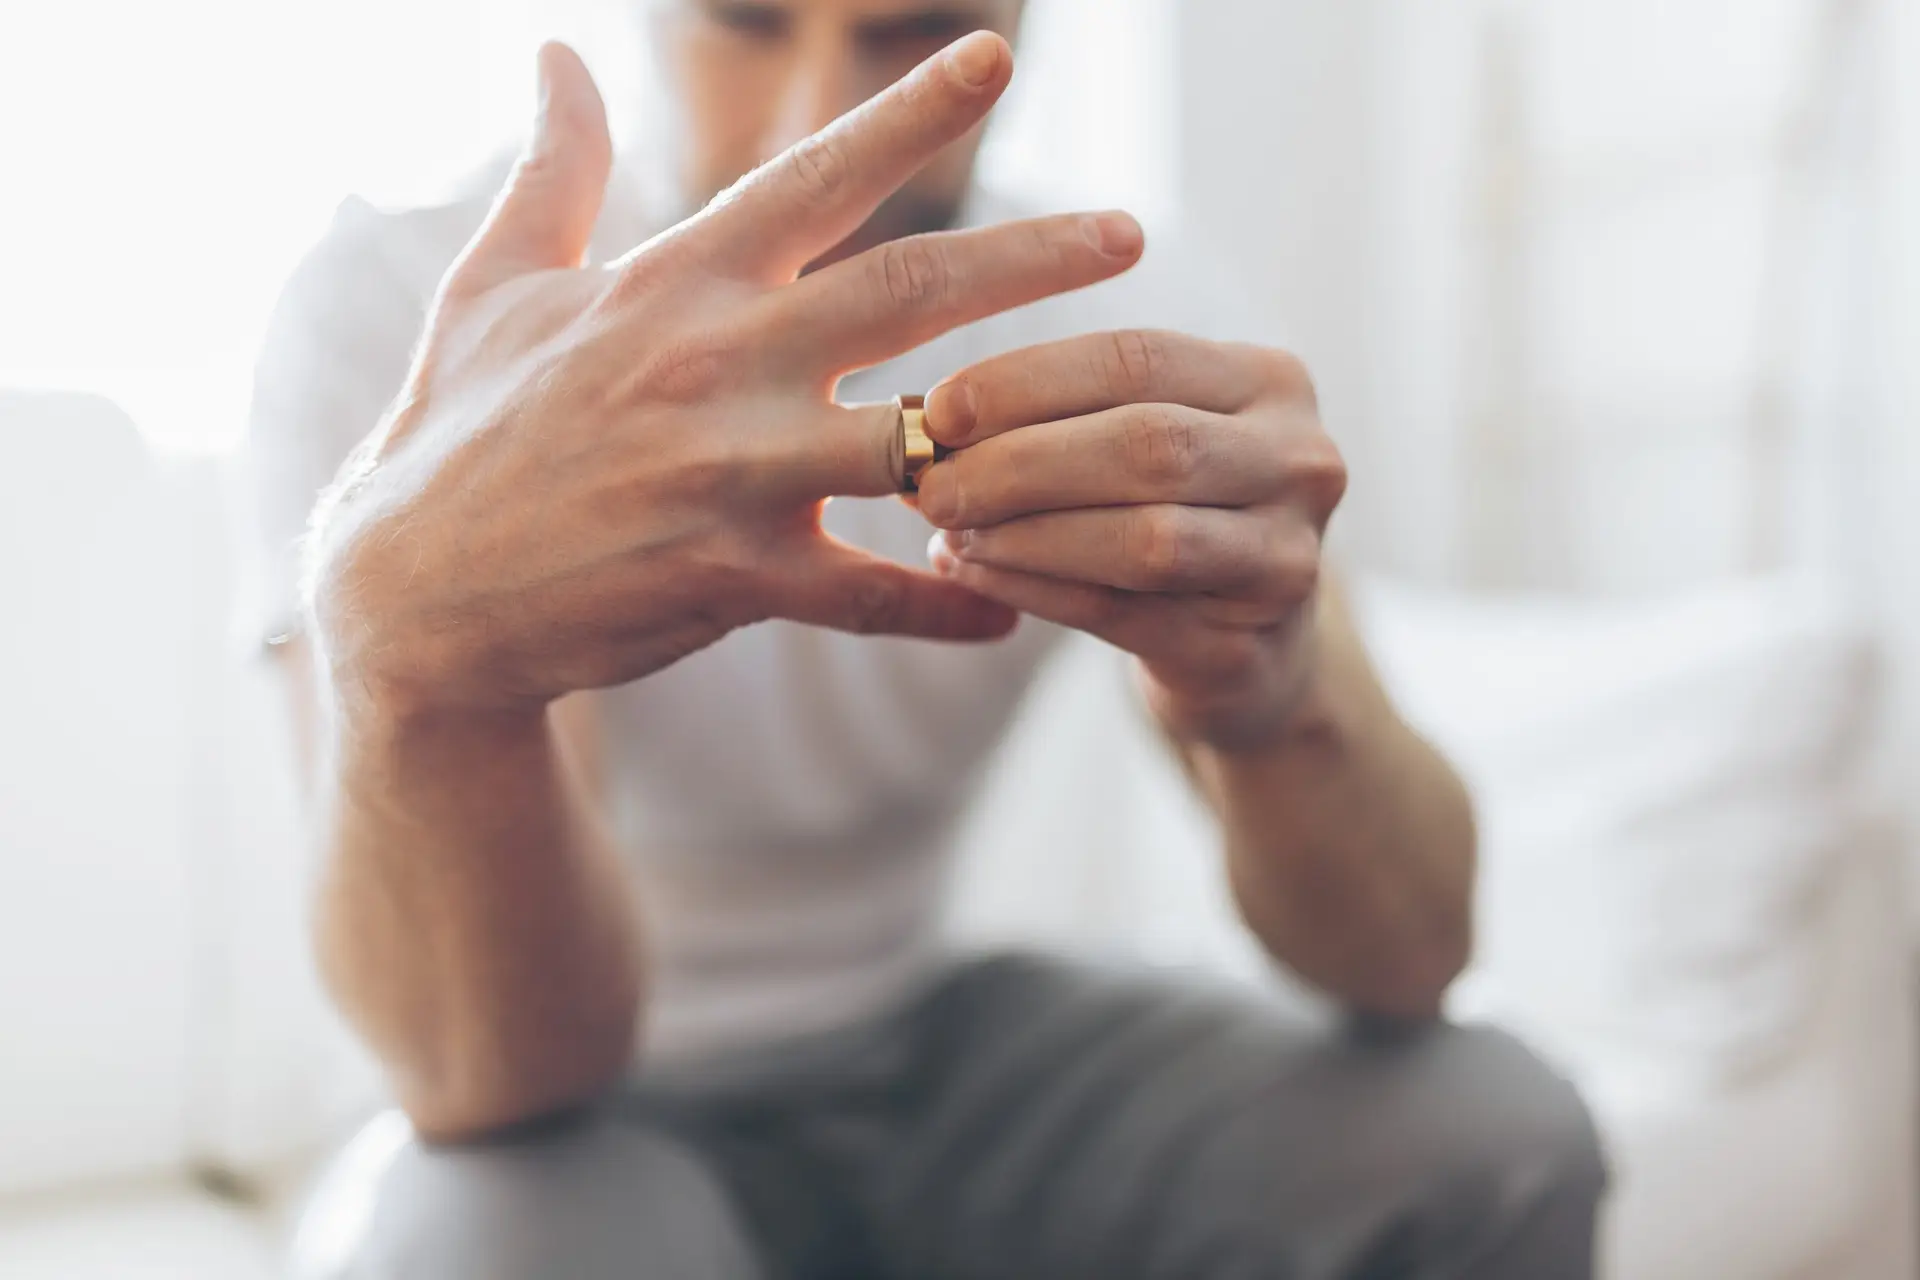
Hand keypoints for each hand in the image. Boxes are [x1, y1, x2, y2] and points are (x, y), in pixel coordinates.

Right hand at [304, 36, 1143, 716]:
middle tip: (1131, 233)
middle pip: (904, 290)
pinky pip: (869, 590)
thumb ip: (553, 168)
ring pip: (913, 438)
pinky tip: (1011, 609)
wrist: (409, 595)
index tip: (998, 58)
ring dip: (1020, 434)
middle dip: (1029, 258)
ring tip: (1116, 430)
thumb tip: (552, 53)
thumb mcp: (494, 282)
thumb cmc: (458, 431)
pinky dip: (943, 601)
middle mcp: (714, 360)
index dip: (909, 112)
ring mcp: (727, 470)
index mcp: (673, 279)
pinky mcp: (730, 575)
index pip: (810, 175)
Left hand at [916, 331, 1346, 749]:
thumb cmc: (1173, 515)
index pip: (1137, 359)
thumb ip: (1065, 417)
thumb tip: (930, 420)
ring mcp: (1286, 560)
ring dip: (1026, 535)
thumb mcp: (1144, 440)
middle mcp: (1300, 462)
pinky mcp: (1246, 647)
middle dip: (1020, 464)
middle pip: (1146, 444)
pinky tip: (975, 576)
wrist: (1251, 648)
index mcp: (1271, 381)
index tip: (938, 408)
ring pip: (1144, 538)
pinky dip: (1037, 592)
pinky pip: (1122, 614)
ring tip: (949, 532)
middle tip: (932, 485)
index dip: (1028, 381)